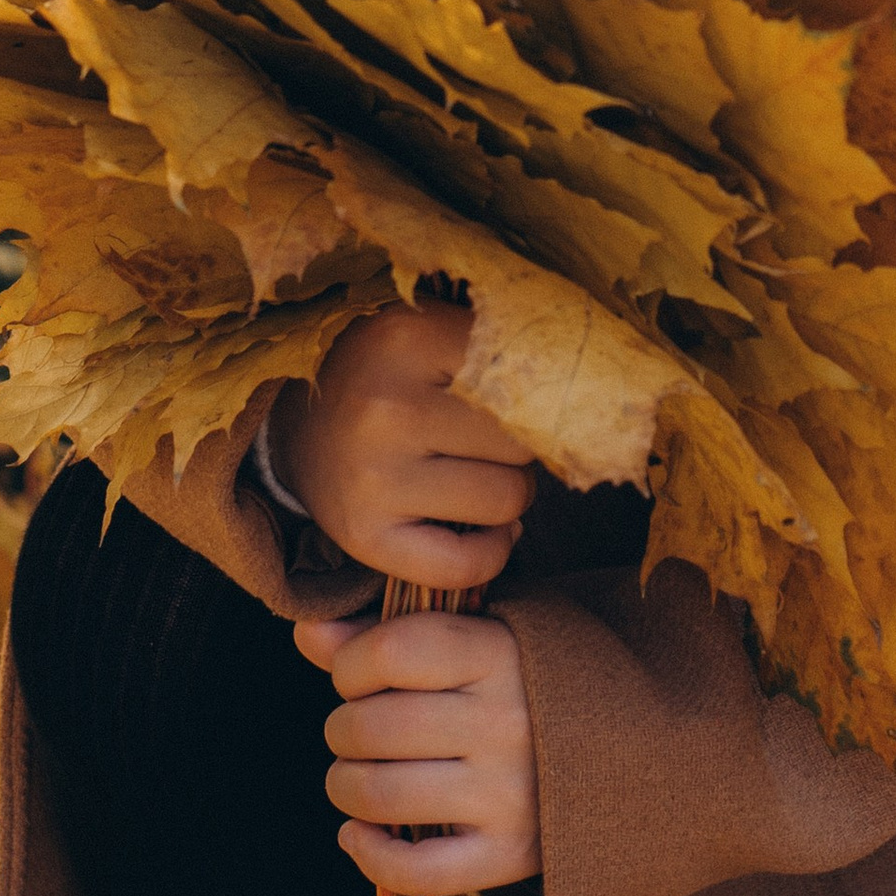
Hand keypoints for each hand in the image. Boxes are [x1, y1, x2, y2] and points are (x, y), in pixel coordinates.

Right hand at [271, 303, 533, 591]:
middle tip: (494, 441)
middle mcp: (387, 408)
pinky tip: (484, 531)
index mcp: (407, 338)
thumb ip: (499, 339)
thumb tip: (597, 378)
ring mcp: (373, 477)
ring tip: (482, 477)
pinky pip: (466, 564)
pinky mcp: (363, 536)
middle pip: (522, 439)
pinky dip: (490, 553)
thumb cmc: (387, 377)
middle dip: (522, 445)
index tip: (528, 395)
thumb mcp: (430, 331)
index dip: (543, 390)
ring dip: (510, 496)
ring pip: (507, 499)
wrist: (298, 431)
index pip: (528, 371)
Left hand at [296, 605, 539, 893]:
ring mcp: (512, 794)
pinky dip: (369, 856)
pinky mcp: (513, 855)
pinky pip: (415, 870)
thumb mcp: (479, 639)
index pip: (389, 651)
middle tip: (359, 733)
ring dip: (346, 787)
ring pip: (380, 796)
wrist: (640, 753)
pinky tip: (360, 835)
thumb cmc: (535, 685)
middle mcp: (509, 722)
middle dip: (343, 730)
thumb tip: (306, 631)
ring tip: (358, 779)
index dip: (350, 665)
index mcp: (503, 654)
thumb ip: (390, 632)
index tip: (360, 677)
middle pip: (371, 726)